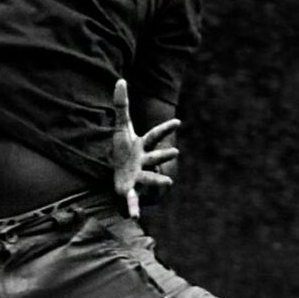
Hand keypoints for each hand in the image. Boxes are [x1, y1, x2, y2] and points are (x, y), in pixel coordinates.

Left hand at [109, 79, 179, 217]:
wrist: (120, 172)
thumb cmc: (123, 149)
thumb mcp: (120, 126)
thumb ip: (121, 104)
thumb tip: (120, 80)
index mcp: (143, 146)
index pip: (155, 135)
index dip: (166, 129)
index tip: (178, 122)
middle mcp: (144, 162)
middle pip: (155, 157)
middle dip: (164, 155)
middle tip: (176, 152)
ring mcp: (139, 177)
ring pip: (149, 178)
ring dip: (157, 180)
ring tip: (169, 182)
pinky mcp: (130, 190)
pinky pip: (133, 200)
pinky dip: (134, 208)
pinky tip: (134, 217)